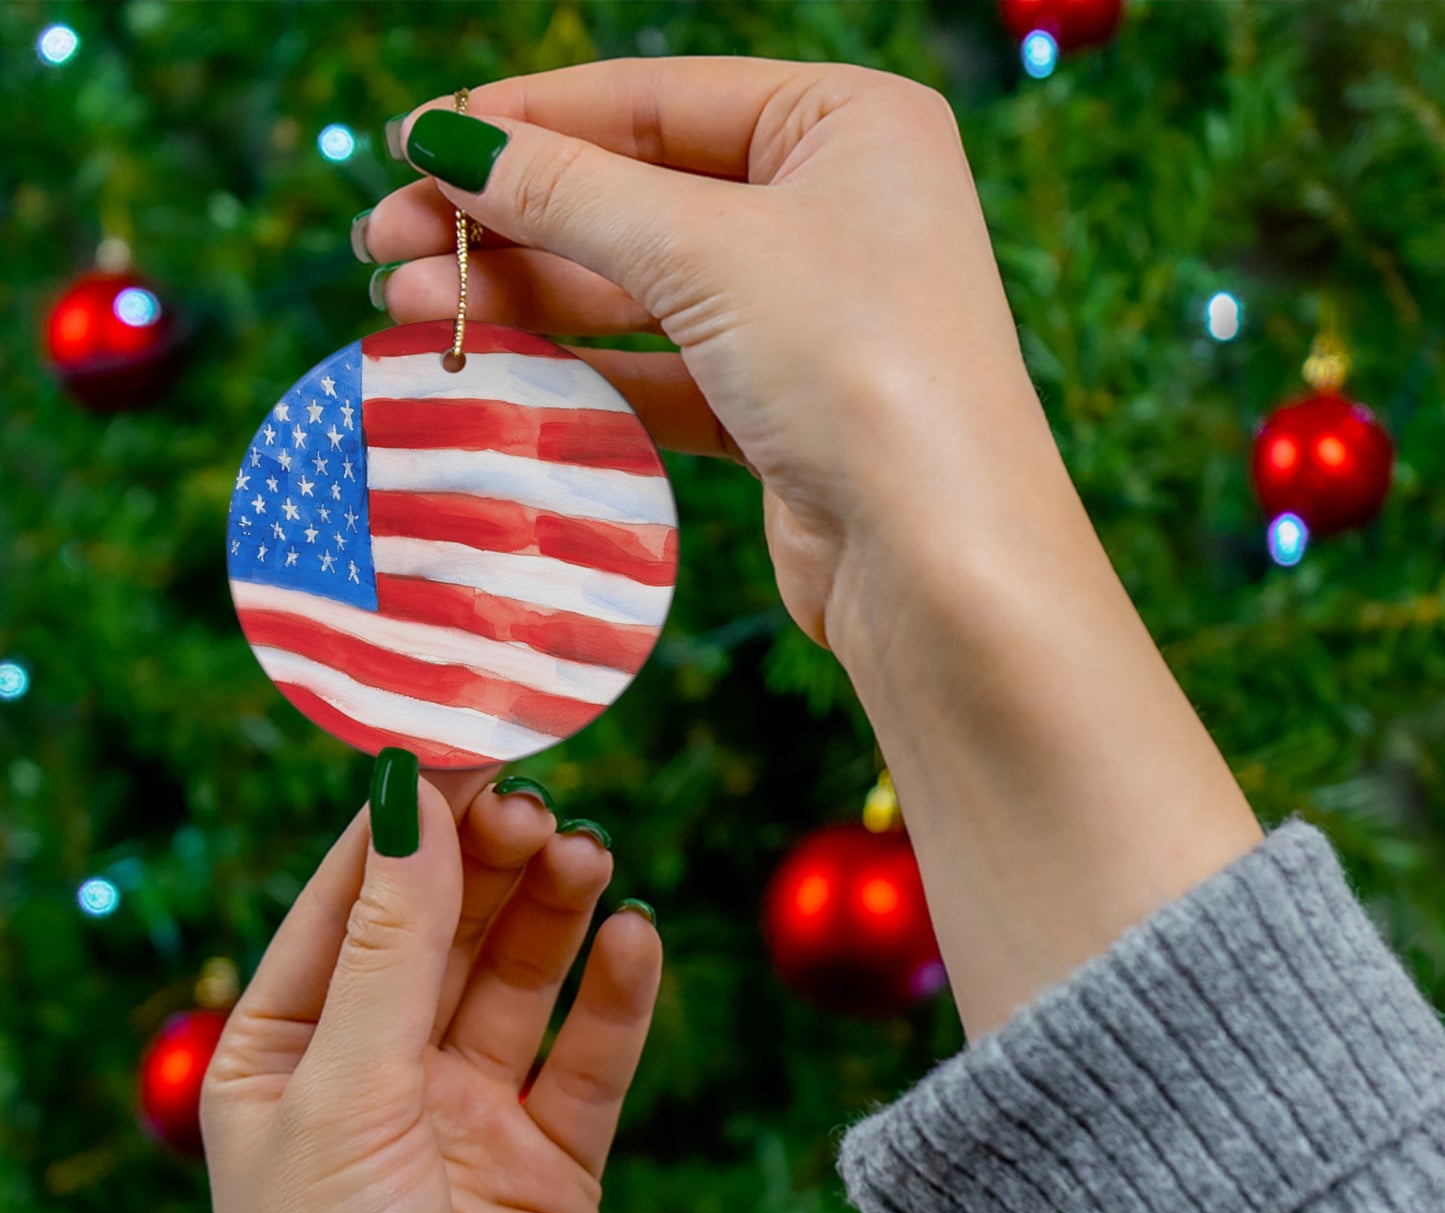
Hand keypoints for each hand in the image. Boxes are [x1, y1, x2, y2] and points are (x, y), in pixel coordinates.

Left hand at [201, 767, 661, 1212]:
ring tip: (589, 857)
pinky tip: (636, 941)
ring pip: (521, 977)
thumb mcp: (346, 1095)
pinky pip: (591, 1055)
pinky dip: (617, 995)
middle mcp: (379, 1071)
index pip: (352, 898)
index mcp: (289, 1051)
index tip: (469, 740)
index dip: (410, 818)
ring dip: (555, 911)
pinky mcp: (552, 1159)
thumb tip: (412, 797)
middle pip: (447, 926)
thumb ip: (391, 945)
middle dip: (491, 862)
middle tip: (541, 807)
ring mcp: (469, 1113)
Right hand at [360, 56, 1053, 654]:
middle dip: (507, 220)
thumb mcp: (705, 251)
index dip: (525, 121)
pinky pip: (661, 371)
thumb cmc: (856, 367)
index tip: (411, 143)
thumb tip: (445, 140)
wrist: (939, 563)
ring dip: (525, 298)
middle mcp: (834, 209)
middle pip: (636, 195)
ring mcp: (809, 315)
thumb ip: (569, 192)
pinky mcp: (782, 409)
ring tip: (405, 310)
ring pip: (639, 290)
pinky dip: (579, 372)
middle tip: (383, 244)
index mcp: (847, 124)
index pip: (654, 100)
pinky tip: (491, 371)